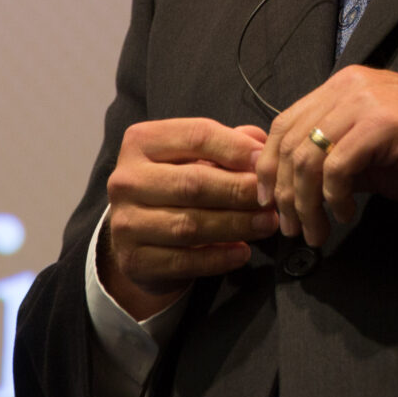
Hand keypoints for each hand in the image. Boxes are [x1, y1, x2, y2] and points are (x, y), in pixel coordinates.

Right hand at [101, 118, 276, 317]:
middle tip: (272, 198)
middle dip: (240, 190)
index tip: (266, 161)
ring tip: (268, 224)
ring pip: (190, 225)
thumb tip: (262, 142)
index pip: (196, 136)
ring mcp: (125, 223)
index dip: (236, 148)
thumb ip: (228, 144)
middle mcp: (126, 180)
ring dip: (236, 225)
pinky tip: (243, 252)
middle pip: (193, 183)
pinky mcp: (134, 260)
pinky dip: (219, 257)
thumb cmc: (174, 187)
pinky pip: (184, 260)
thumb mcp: (195, 157)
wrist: (136, 238)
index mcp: (141, 142)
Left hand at [256, 67, 397, 247]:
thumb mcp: (372, 151)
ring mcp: (364, 102)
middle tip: (292, 227)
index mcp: (343, 87)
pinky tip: (347, 213)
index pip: (286, 122)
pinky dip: (333, 197)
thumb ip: (336, 157)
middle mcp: (348, 87)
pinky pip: (336, 167)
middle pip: (289, 141)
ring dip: (305, 203)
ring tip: (316, 230)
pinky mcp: (380, 124)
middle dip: (284, 191)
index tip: (270, 200)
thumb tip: (297, 186)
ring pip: (307, 157)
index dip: (269, 164)